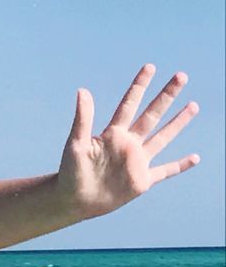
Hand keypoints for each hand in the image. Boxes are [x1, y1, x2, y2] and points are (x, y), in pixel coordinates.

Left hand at [59, 65, 198, 219]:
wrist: (72, 200)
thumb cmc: (70, 172)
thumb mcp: (76, 144)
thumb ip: (83, 118)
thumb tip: (82, 91)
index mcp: (113, 134)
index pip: (129, 104)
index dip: (139, 86)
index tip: (150, 67)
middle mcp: (128, 144)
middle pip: (152, 115)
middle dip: (166, 95)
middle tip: (181, 76)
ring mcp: (137, 161)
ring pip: (163, 137)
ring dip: (178, 122)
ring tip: (193, 105)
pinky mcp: (142, 181)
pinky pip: (166, 171)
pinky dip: (180, 166)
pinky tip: (195, 158)